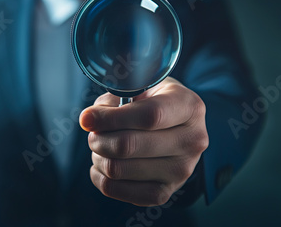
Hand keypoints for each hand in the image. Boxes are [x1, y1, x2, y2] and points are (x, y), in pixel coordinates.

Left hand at [79, 77, 207, 205]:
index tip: (88, 118)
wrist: (175, 126)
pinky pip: (119, 191)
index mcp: (189, 107)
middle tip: (93, 134)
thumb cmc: (152, 101)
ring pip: (119, 169)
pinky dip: (101, 178)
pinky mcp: (165, 192)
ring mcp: (181, 170)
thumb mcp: (137, 88)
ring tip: (100, 147)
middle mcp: (192, 140)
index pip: (148, 116)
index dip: (111, 118)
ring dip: (98, 157)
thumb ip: (112, 103)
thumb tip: (88, 121)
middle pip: (129, 145)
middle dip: (99, 139)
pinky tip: (103, 165)